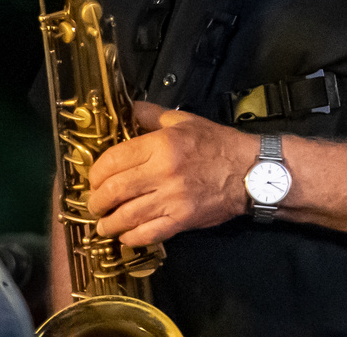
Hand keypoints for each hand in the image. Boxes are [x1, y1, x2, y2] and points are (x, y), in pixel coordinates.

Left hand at [86, 102, 255, 245]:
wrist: (251, 172)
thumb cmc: (219, 145)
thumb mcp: (187, 122)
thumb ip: (155, 116)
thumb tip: (131, 108)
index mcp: (161, 145)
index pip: (113, 160)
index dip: (96, 173)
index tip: (95, 180)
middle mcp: (163, 172)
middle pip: (113, 191)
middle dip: (97, 201)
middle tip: (96, 204)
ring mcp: (172, 199)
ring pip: (126, 216)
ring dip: (108, 223)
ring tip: (104, 224)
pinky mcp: (182, 219)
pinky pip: (147, 234)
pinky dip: (131, 238)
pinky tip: (126, 235)